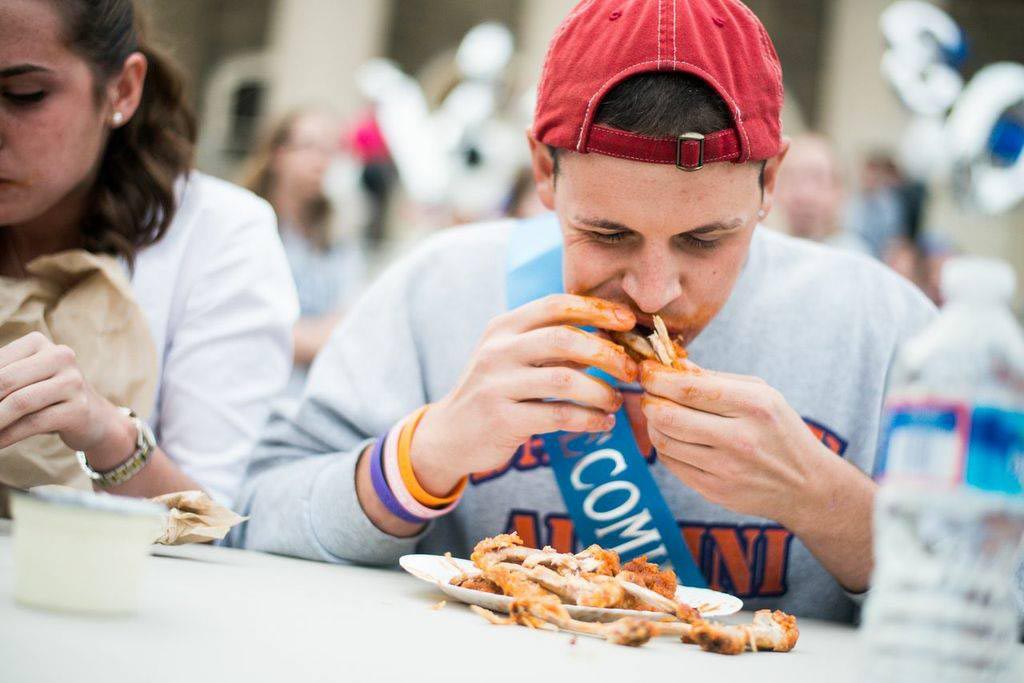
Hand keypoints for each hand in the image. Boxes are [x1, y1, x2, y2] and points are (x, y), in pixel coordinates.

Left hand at [0, 332, 132, 464]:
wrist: (95, 418)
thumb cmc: (47, 397)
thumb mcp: (24, 378)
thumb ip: (1, 379)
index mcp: (40, 343)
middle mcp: (61, 356)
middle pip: (6, 380)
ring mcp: (73, 382)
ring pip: (19, 403)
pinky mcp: (79, 409)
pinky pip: (33, 423)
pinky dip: (7, 436)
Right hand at [411, 295, 638, 494]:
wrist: (449, 435)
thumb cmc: (495, 391)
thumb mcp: (513, 357)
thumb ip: (553, 344)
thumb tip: (611, 335)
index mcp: (504, 327)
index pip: (555, 305)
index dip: (596, 309)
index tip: (627, 321)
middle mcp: (497, 351)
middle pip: (564, 339)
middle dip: (607, 353)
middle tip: (630, 370)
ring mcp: (497, 385)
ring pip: (565, 380)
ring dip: (601, 392)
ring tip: (616, 401)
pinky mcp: (502, 419)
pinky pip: (558, 415)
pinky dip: (589, 419)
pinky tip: (603, 423)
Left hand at [639, 360, 834, 526]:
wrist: (807, 485)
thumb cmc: (780, 430)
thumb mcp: (760, 394)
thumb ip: (714, 379)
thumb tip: (670, 365)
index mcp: (754, 405)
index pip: (688, 388)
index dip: (657, 377)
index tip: (647, 370)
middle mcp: (740, 438)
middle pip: (668, 416)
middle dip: (649, 400)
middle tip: (649, 393)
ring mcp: (726, 469)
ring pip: (664, 441)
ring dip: (653, 423)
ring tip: (659, 413)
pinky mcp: (715, 491)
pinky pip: (671, 464)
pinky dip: (665, 445)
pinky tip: (673, 436)